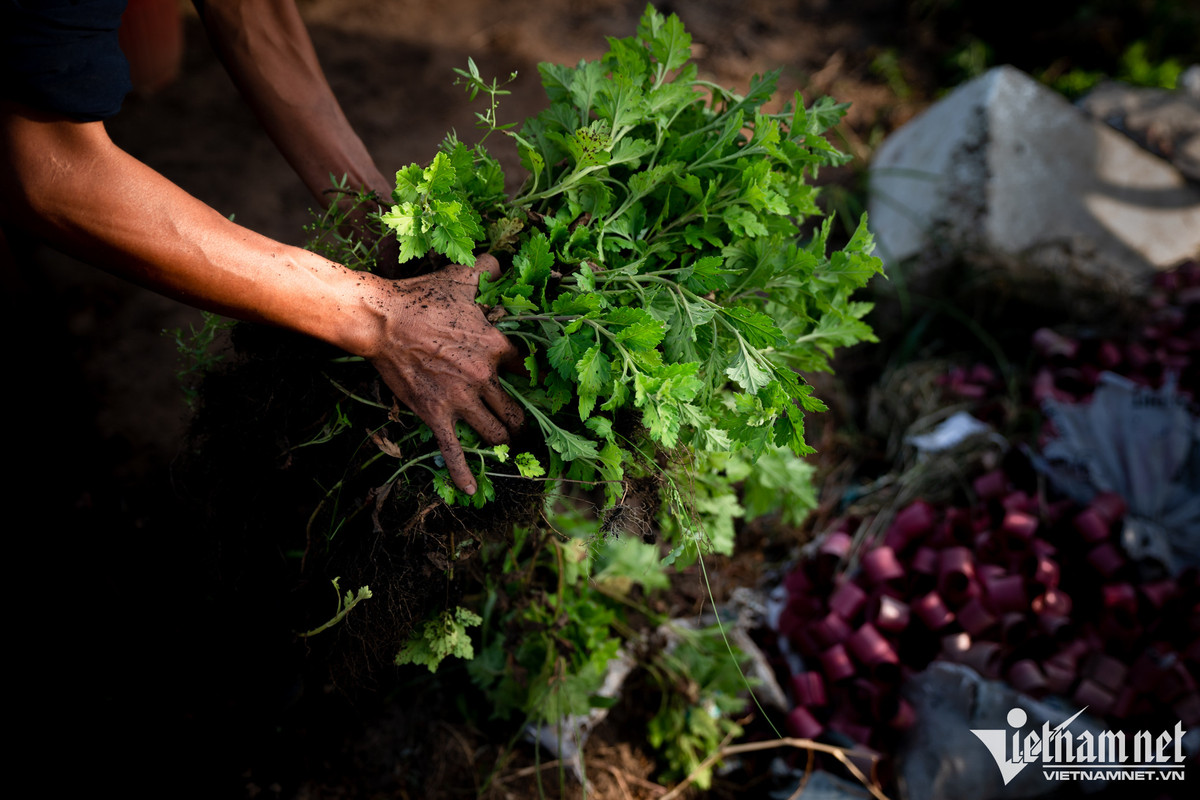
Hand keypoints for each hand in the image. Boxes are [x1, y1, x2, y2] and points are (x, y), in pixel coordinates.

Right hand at [365, 254, 523, 494]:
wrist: (381, 320)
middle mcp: (483, 376)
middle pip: (515, 408)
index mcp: (495, 345)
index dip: (535, 379)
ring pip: (495, 431)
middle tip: (521, 420)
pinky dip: (464, 473)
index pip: (529, 369)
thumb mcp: (461, 277)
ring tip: (505, 440)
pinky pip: (454, 450)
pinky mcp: (436, 414)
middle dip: (520, 417)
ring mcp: (460, 398)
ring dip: (502, 438)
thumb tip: (501, 262)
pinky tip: (471, 491)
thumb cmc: (422, 297)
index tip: (539, 386)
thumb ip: (489, 270)